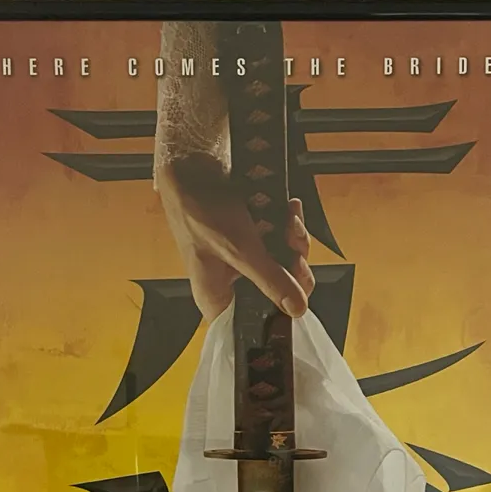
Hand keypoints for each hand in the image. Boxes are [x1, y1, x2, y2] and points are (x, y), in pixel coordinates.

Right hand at [156, 153, 314, 322]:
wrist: (192, 167)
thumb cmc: (200, 211)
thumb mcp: (241, 250)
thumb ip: (271, 281)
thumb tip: (297, 309)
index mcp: (218, 299)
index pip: (255, 324)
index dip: (280, 314)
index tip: (299, 296)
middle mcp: (231, 285)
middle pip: (277, 292)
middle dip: (294, 269)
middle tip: (296, 254)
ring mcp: (242, 261)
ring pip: (283, 264)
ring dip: (294, 241)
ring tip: (291, 221)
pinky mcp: (252, 240)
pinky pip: (280, 241)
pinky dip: (288, 225)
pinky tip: (289, 210)